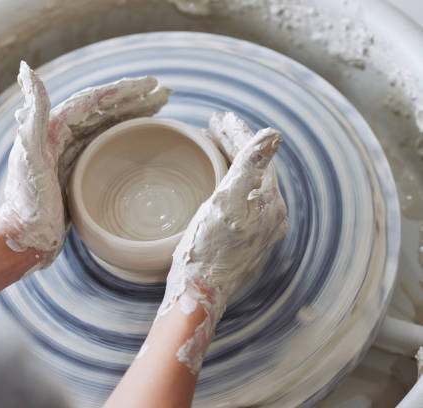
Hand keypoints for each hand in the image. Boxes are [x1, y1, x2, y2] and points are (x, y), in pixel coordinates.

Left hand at [0, 61, 171, 267]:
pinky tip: (140, 140)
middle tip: (168, 93)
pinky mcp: (75, 174)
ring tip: (162, 109)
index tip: (153, 85)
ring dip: (134, 115)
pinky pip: (105, 148)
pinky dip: (124, 139)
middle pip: (105, 111)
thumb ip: (34, 116)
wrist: (23, 242)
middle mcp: (60, 137)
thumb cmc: (28, 206)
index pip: (95, 101)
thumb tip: (27, 70)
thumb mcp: (31, 158)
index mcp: (52, 129)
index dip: (125, 90)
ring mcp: (69, 155)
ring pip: (107, 128)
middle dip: (137, 100)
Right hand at [157, 112, 287, 372]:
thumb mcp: (228, 201)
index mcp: (270, 203)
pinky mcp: (244, 239)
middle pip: (254, 168)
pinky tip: (216, 177)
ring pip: (246, 183)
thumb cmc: (210, 248)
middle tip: (213, 124)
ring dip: (231, 159)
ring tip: (213, 142)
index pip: (258, 157)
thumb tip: (272, 135)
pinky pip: (239, 199)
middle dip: (234, 143)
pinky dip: (228, 180)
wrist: (201, 292)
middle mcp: (270, 215)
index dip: (239, 133)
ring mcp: (258, 229)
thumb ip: (250, 165)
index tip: (220, 117)